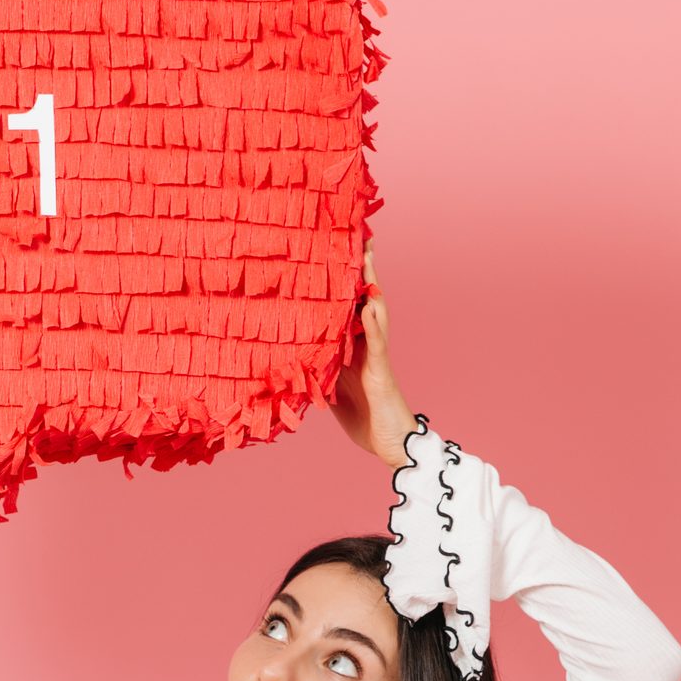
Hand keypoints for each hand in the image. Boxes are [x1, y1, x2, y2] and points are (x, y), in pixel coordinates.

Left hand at [328, 243, 413, 469]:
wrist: (389, 444)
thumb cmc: (362, 416)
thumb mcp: (331, 387)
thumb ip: (318, 365)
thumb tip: (292, 352)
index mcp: (352, 347)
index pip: (347, 307)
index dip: (342, 281)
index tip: (336, 251)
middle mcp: (366, 345)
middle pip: (363, 300)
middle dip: (361, 270)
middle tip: (359, 236)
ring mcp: (376, 356)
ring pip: (375, 313)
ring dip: (371, 285)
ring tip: (367, 256)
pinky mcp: (381, 372)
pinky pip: (377, 344)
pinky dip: (374, 323)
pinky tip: (371, 304)